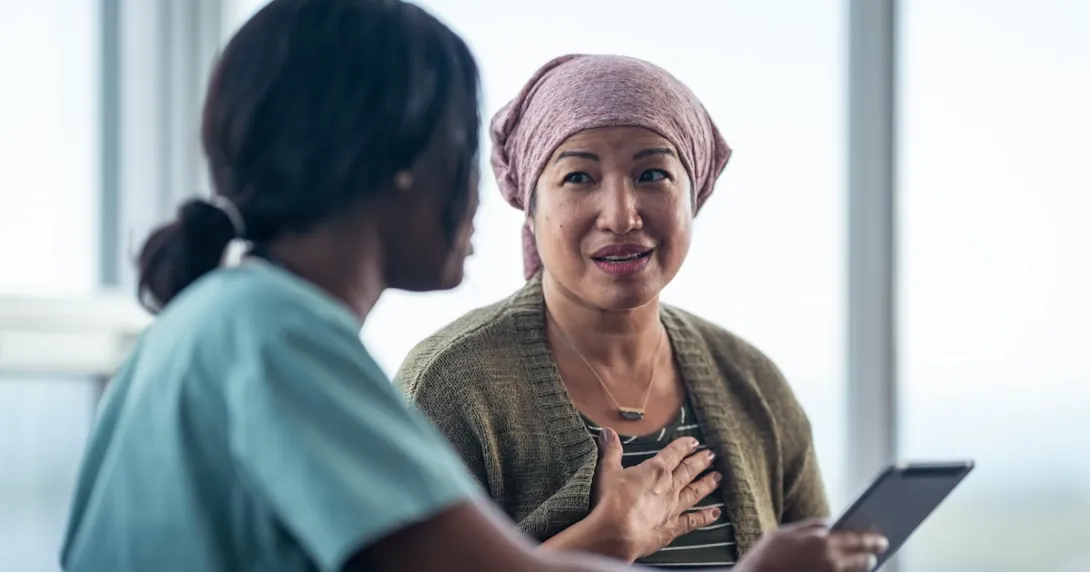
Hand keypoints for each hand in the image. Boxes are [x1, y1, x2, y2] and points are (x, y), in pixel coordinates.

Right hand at [586, 428, 721, 561]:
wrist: (616, 533)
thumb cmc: (611, 501)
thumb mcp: (608, 471)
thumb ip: (611, 451)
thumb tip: (608, 432)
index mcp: (655, 470)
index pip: (674, 453)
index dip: (685, 446)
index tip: (694, 442)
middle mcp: (669, 487)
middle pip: (689, 470)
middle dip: (701, 461)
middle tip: (712, 455)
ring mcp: (673, 508)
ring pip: (695, 492)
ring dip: (707, 484)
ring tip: (718, 477)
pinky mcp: (672, 527)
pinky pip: (693, 520)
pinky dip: (705, 517)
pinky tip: (716, 514)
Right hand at [734, 519, 888, 571]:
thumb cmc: (766, 556)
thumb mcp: (784, 532)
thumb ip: (810, 525)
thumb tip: (829, 522)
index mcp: (821, 540)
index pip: (858, 539)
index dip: (873, 540)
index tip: (882, 540)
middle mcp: (830, 561)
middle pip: (862, 560)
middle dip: (870, 556)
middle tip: (875, 553)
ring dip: (862, 568)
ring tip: (864, 563)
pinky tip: (849, 570)